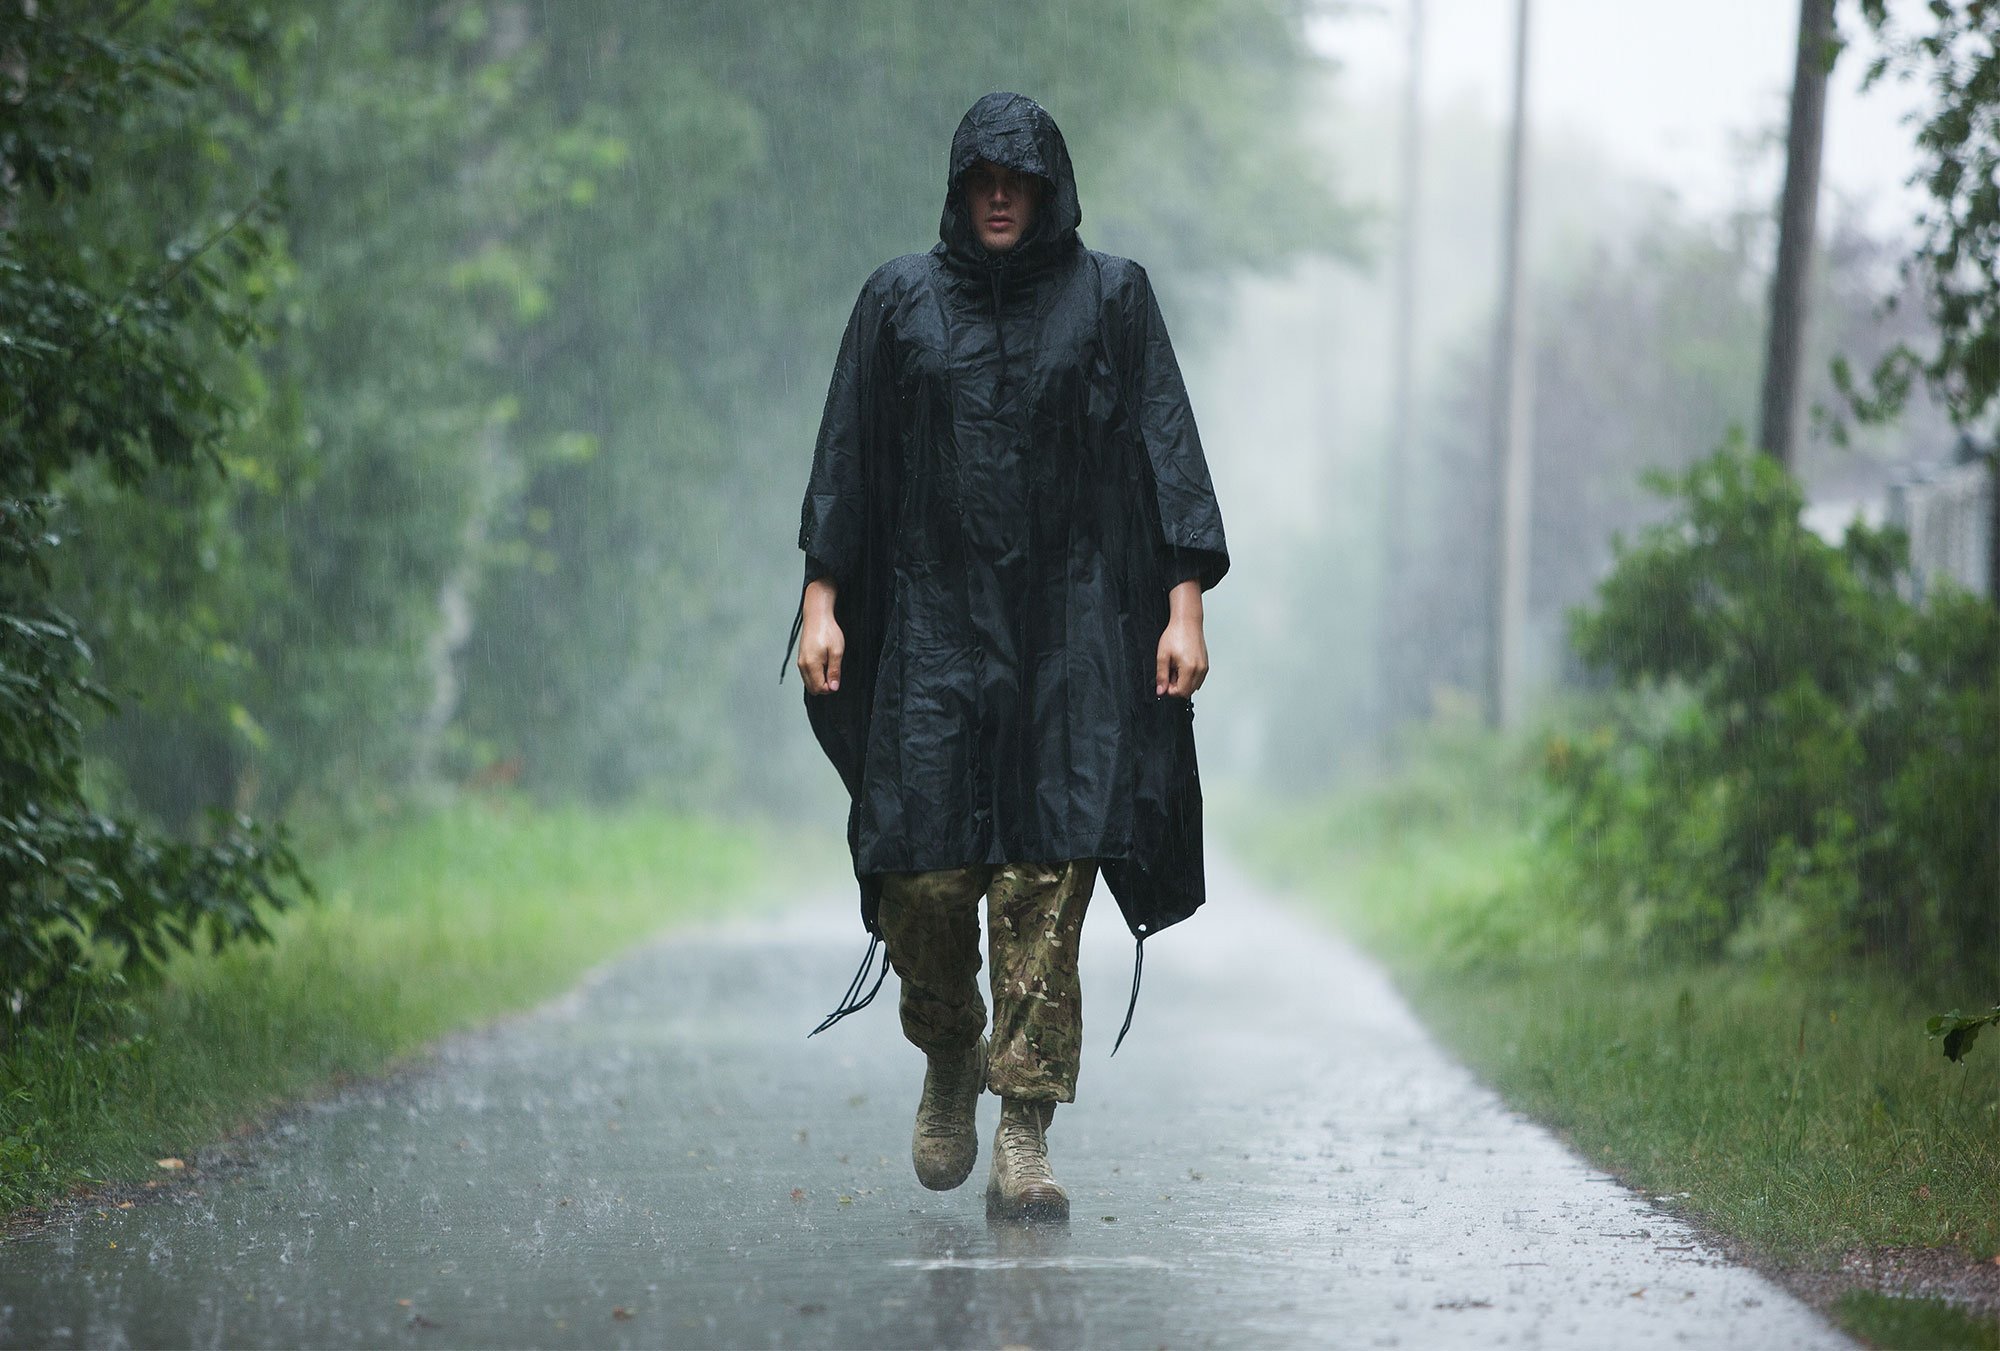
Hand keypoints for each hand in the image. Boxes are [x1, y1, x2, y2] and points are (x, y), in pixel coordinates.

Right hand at [797, 578, 844, 694]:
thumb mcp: (837, 652)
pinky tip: (824, 662)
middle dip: (825, 686)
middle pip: (812, 688)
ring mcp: (801, 662)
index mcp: (811, 665)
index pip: (819, 689)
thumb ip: (834, 672)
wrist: (817, 616)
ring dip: (820, 679)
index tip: (837, 679)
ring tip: (830, 664)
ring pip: (809, 681)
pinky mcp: (801, 658)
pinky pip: (807, 674)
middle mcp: (803, 665)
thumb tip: (833, 688)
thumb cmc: (827, 631)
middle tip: (835, 674)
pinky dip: (816, 673)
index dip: (830, 688)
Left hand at [1155, 579, 1207, 697]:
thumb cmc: (1176, 634)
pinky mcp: (1205, 664)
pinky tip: (1182, 666)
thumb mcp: (1163, 656)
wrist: (1187, 622)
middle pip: (1188, 691)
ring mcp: (1204, 667)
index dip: (1170, 690)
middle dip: (1176, 686)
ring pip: (1193, 686)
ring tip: (1175, 667)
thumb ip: (1161, 676)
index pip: (1181, 692)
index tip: (1164, 682)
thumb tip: (1161, 690)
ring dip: (1183, 682)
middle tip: (1169, 673)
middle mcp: (1200, 669)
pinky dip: (1189, 676)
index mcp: (1190, 668)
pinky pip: (1198, 678)